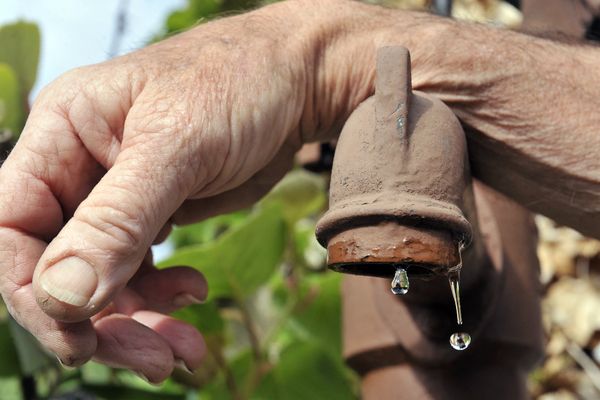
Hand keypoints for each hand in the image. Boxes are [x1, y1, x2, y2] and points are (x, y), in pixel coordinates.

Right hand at [0, 0, 321, 381]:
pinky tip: (196, 293)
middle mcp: (81, 168)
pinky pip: (142, 272)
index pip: (12, 226)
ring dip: (141, 320)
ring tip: (186, 348)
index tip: (79, 341)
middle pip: (59, 265)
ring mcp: (119, 196)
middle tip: (153, 360)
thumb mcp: (177, 146)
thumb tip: (61, 297)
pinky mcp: (156, 215)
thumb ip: (118, 220)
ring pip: (103, 279)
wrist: (298, 81)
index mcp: (62, 134)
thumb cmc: (236, 85)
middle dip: (100, 321)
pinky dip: (164, 297)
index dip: (33, 292)